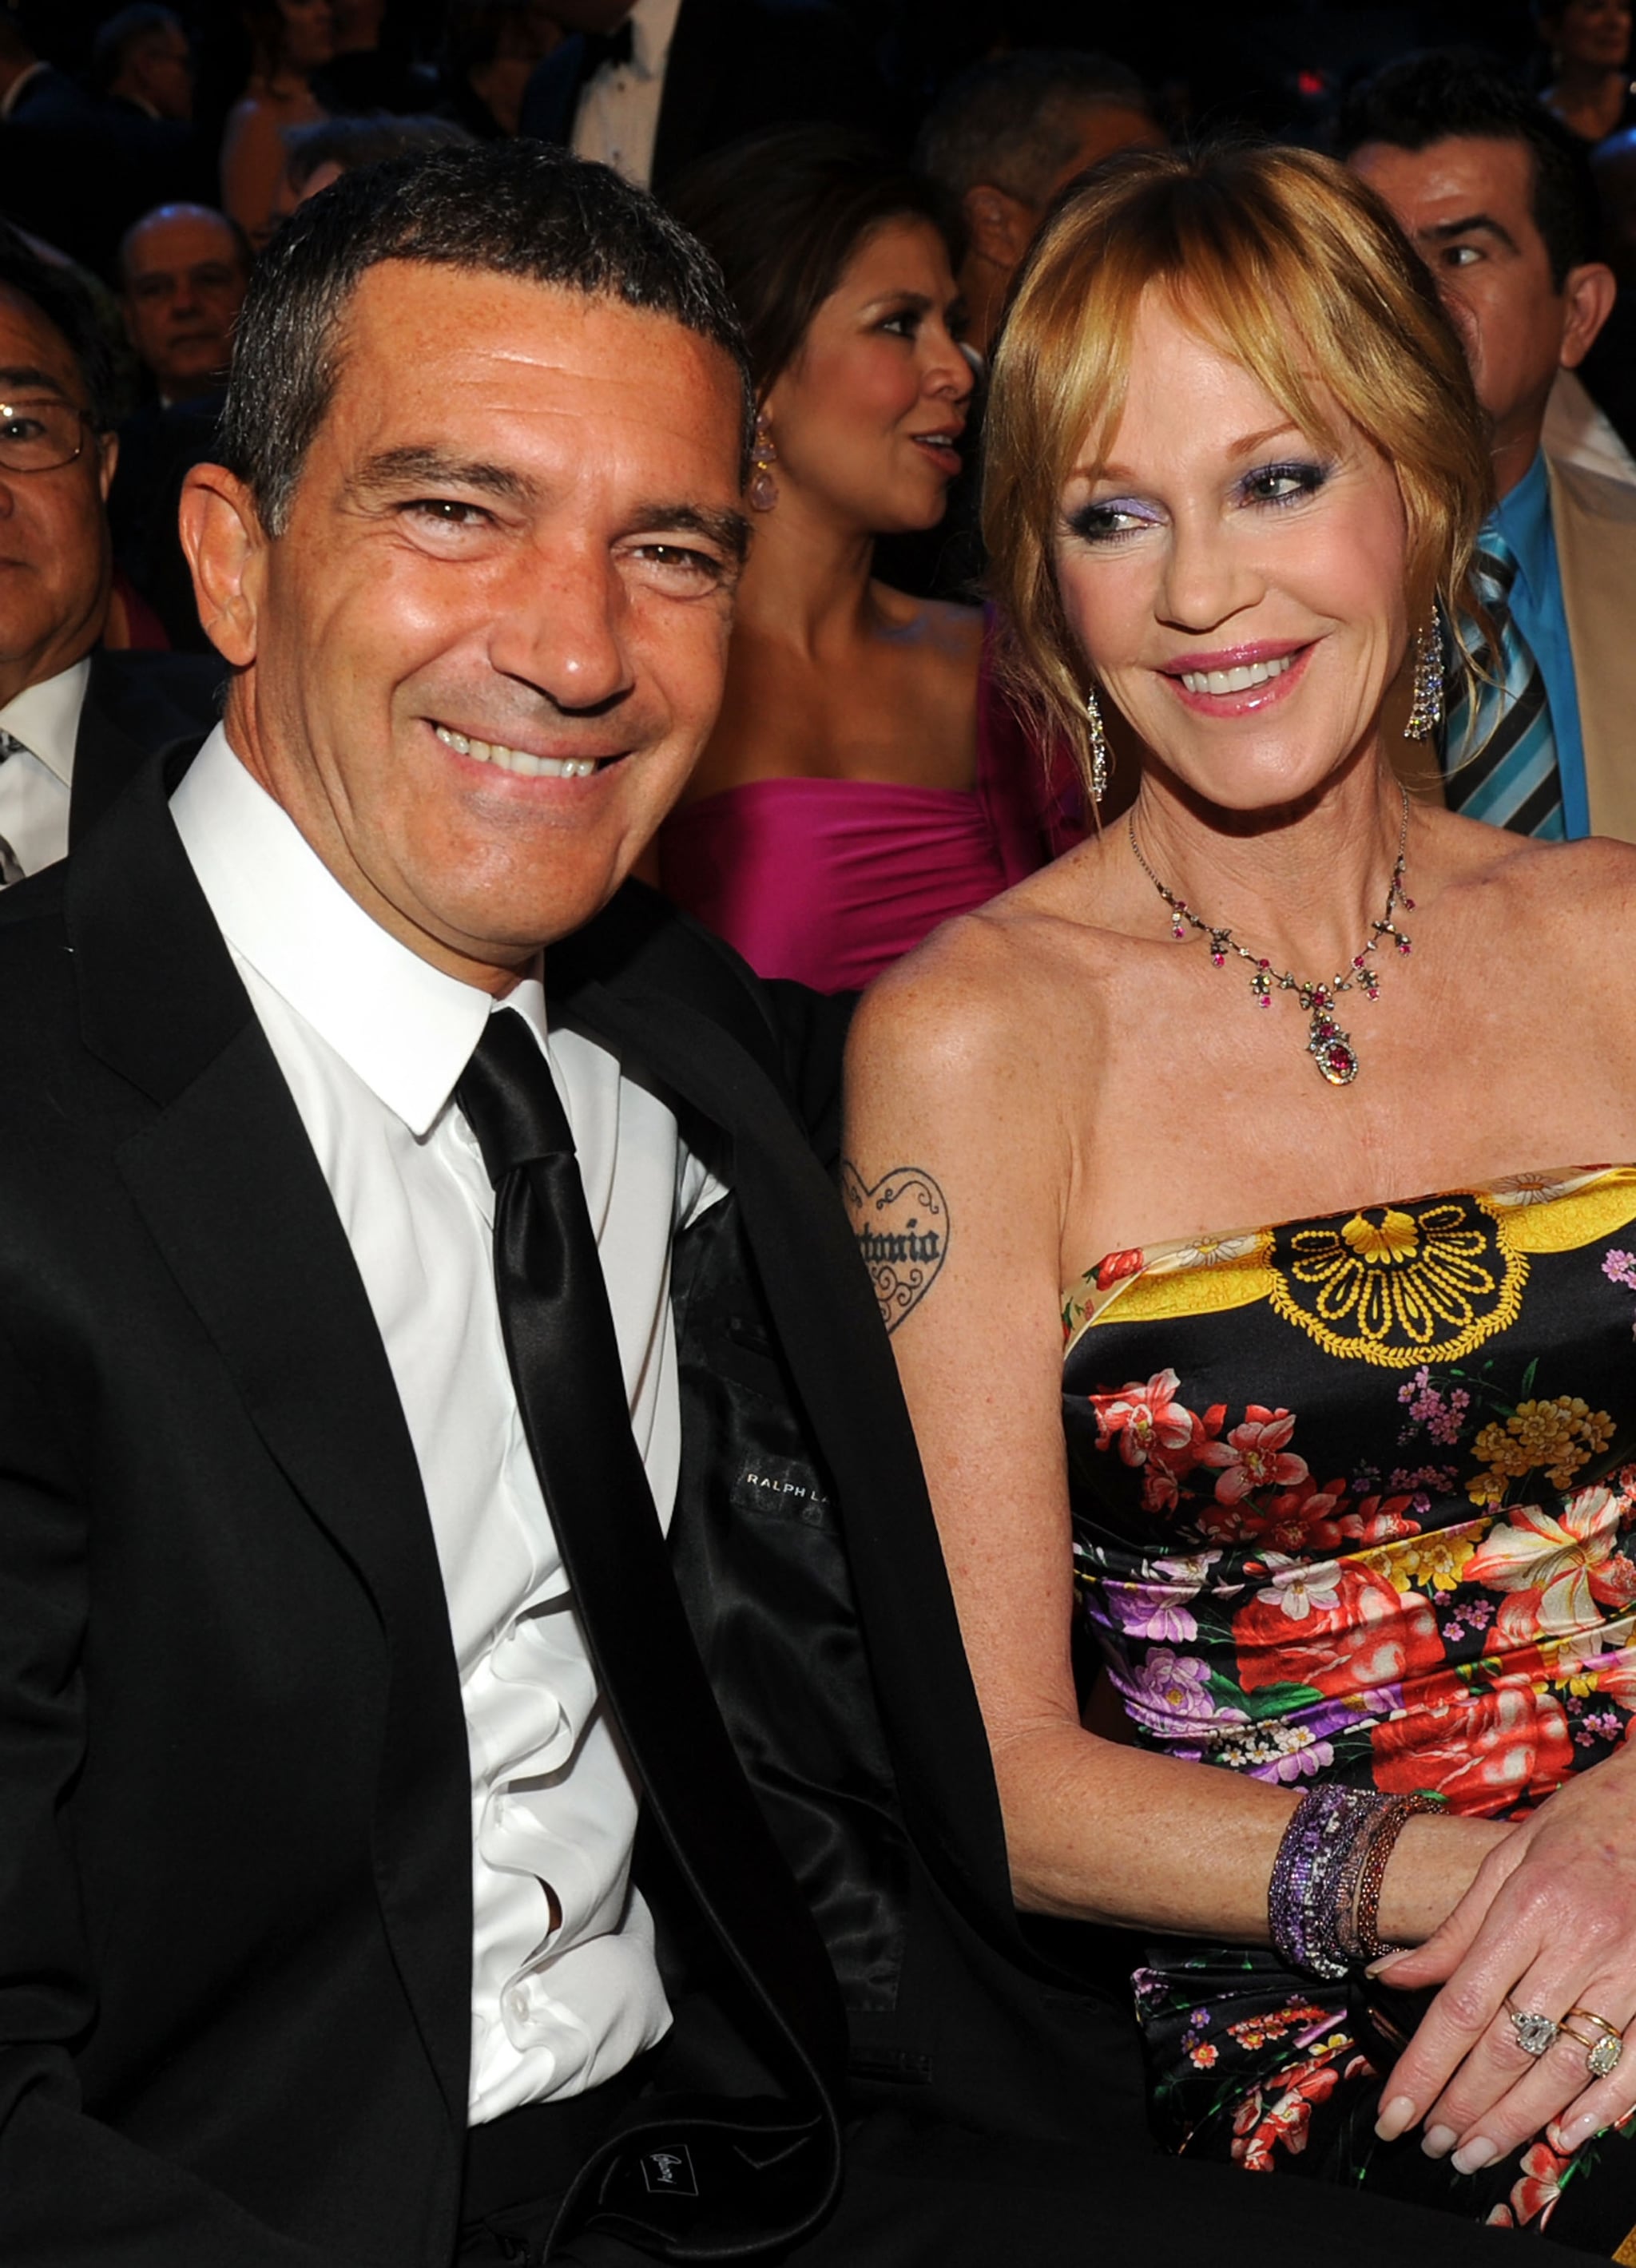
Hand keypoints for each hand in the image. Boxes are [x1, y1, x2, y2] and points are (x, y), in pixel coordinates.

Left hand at [1373, 1746, 1635, 2168]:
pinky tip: (1565, 2135)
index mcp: (1530, 1906)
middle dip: (1465, 2105)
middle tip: (1433, 2144)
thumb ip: (1455, 1927)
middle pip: (1512, 2045)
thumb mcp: (1509, 1856)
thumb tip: (1389, 1977)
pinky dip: (1603, 2106)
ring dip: (1519, 2120)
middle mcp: (1579, 1943)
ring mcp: (1630, 1970)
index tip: (1395, 2112)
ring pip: (1567, 2065)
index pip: (1465, 2005)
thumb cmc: (1582, 1822)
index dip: (1426, 2067)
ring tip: (1478, 2152)